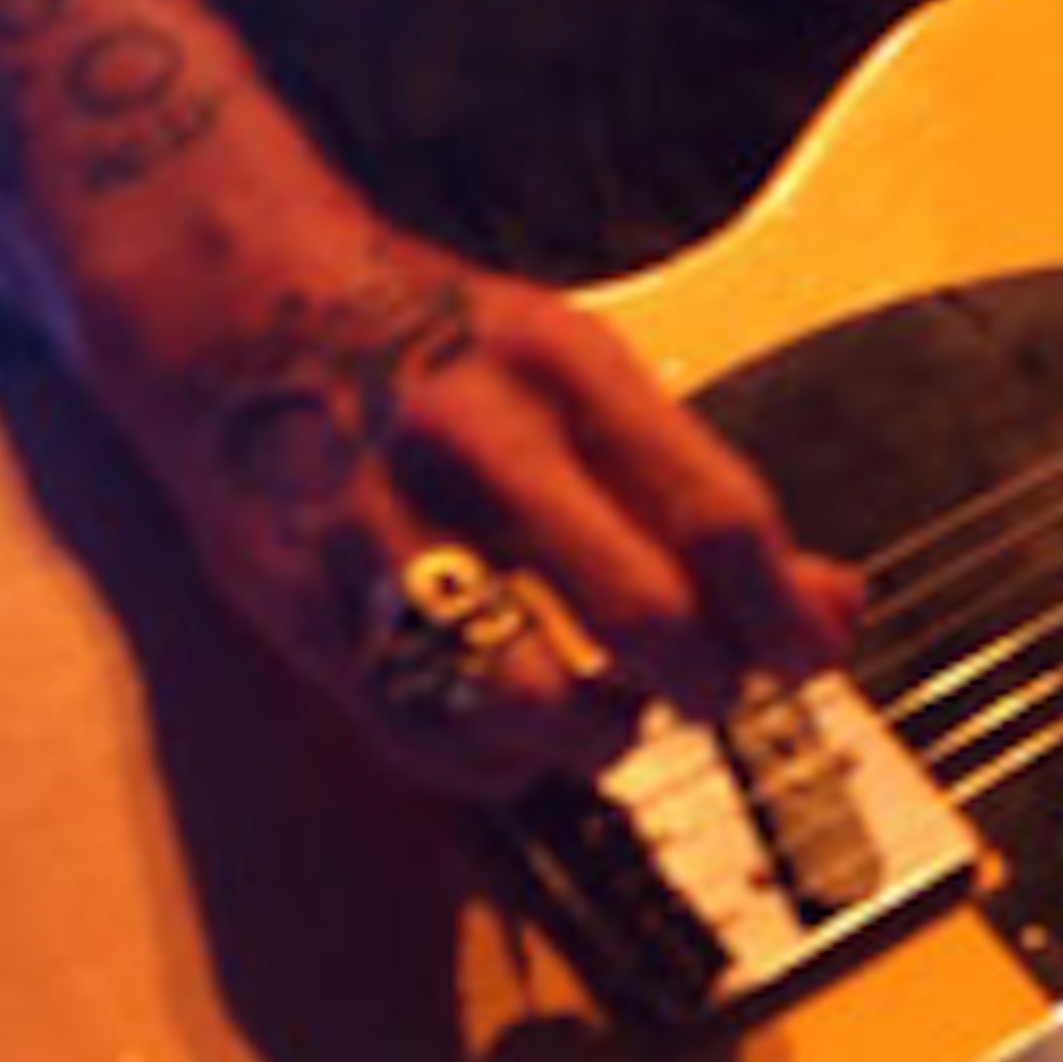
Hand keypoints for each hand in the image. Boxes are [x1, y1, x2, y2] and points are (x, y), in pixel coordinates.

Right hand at [81, 192, 861, 798]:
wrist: (227, 300)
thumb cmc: (437, 349)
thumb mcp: (580, 375)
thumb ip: (700, 496)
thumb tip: (835, 611)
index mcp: (560, 367)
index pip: (717, 511)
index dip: (781, 610)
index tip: (807, 661)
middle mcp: (471, 439)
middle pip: (639, 613)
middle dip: (701, 683)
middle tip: (707, 694)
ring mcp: (376, 523)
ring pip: (524, 695)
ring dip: (594, 734)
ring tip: (610, 719)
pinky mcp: (298, 599)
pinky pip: (420, 730)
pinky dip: (492, 761)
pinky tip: (516, 736)